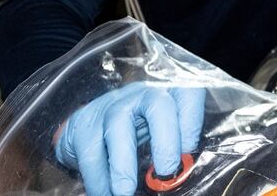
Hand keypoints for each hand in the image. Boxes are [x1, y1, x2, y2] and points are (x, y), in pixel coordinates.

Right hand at [54, 83, 204, 195]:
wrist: (94, 120)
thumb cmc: (140, 126)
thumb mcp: (163, 129)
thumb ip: (176, 144)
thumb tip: (183, 169)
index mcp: (169, 92)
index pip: (189, 92)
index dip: (192, 119)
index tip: (189, 151)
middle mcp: (142, 93)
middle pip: (158, 104)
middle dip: (165, 140)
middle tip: (165, 172)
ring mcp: (111, 105)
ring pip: (117, 127)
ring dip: (122, 166)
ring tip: (125, 192)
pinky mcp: (84, 124)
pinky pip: (90, 152)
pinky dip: (98, 179)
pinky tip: (106, 193)